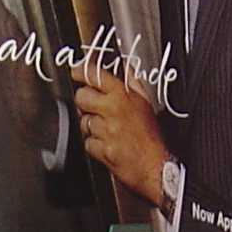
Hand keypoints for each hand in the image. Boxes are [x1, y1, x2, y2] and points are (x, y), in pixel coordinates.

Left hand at [71, 62, 172, 210]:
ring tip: (108, 129)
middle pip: (81, 96)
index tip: (76, 71)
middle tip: (95, 106)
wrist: (155, 166)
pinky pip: (87, 141)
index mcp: (123, 96)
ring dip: (91, 124)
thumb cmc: (152, 136)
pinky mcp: (101, 149)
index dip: (81, 70)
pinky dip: (94, 143)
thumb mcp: (146, 102)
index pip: (94, 75)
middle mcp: (112, 110)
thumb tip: (124, 66)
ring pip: (82, 120)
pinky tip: (107, 143)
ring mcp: (105, 131)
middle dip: (85, 101)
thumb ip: (132, 81)